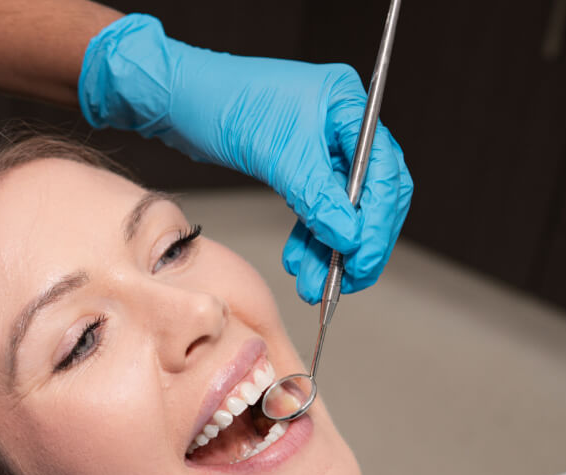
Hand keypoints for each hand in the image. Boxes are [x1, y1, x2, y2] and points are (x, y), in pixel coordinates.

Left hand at [80, 14, 412, 303]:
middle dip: (356, 243)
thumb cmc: (223, 103)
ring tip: (313, 283)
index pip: (385, 174)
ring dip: (328, 250)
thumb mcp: (277, 152)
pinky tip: (299, 261)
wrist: (180, 100)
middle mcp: (341, 126)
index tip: (361, 261)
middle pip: (370, 196)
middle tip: (344, 281)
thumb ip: (317, 196)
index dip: (378, 224)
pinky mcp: (297, 166)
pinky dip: (309, 238)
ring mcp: (320, 147)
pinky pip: (315, 210)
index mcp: (349, 107)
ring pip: (340, 210)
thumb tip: (350, 236)